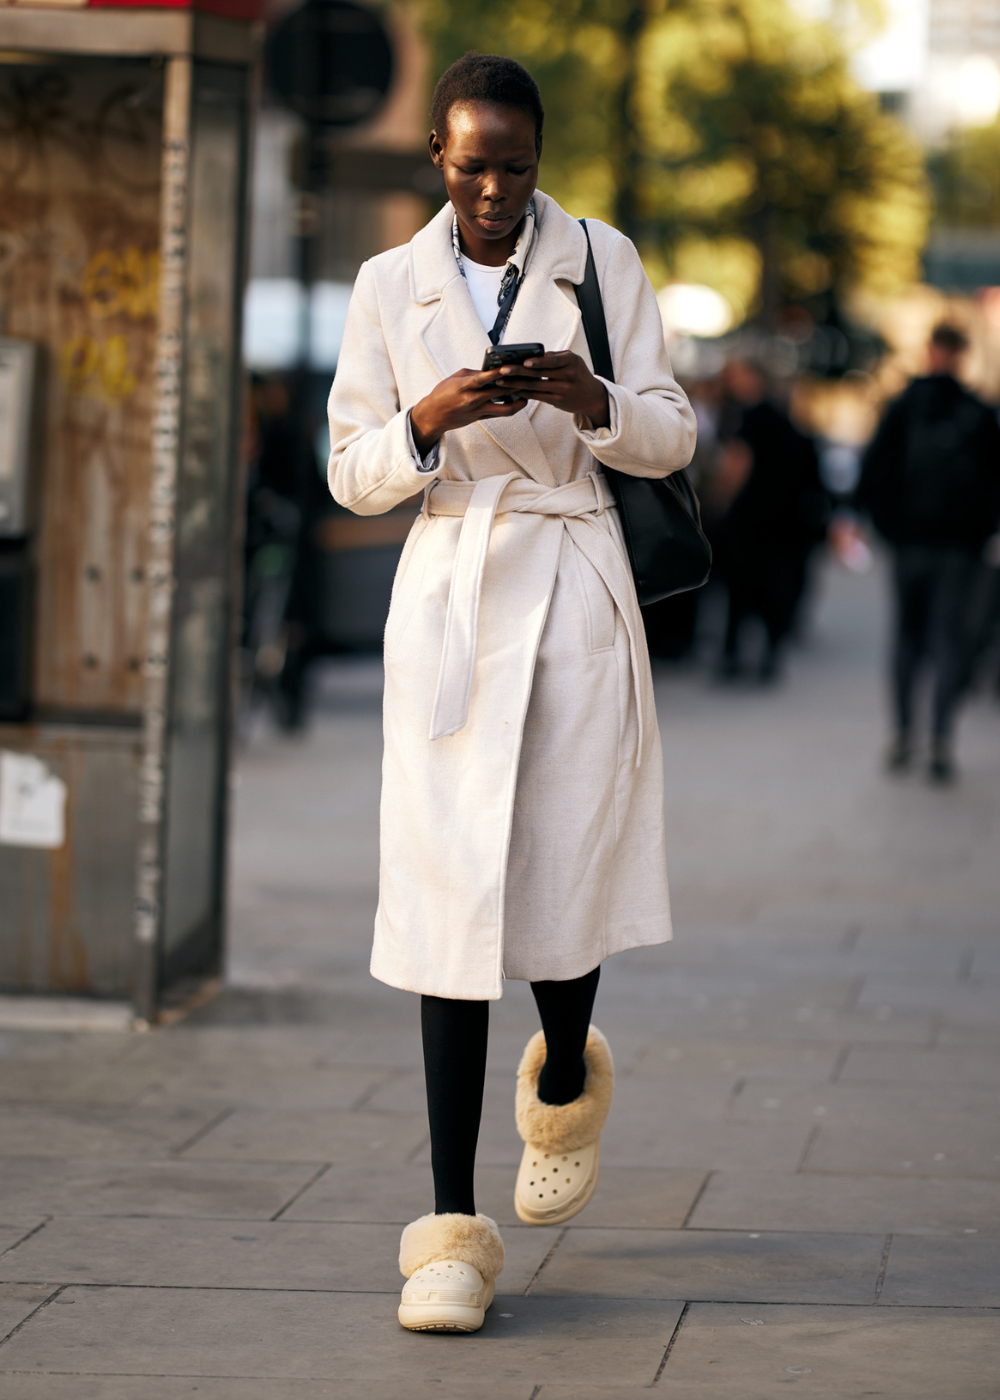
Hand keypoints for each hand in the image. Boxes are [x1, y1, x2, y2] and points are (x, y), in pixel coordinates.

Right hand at [410, 368, 526, 453]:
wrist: (434, 416)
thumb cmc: (444, 392)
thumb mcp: (457, 378)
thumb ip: (475, 373)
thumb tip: (494, 370)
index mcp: (464, 386)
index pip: (483, 378)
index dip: (497, 373)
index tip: (510, 366)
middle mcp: (473, 400)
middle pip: (500, 392)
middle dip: (514, 383)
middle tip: (528, 376)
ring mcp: (478, 411)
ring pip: (505, 408)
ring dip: (518, 400)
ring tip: (527, 393)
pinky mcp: (481, 418)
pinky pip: (500, 413)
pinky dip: (511, 406)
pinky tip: (519, 400)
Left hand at [496, 351, 609, 426]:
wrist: (592, 396)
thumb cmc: (578, 374)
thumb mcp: (572, 361)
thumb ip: (555, 357)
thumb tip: (533, 355)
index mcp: (571, 361)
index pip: (553, 361)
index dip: (538, 362)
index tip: (524, 361)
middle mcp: (568, 376)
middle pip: (540, 374)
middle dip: (518, 372)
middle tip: (502, 370)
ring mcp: (562, 390)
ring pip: (535, 386)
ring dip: (515, 384)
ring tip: (500, 381)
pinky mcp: (557, 401)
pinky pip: (536, 396)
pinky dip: (523, 393)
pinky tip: (511, 390)